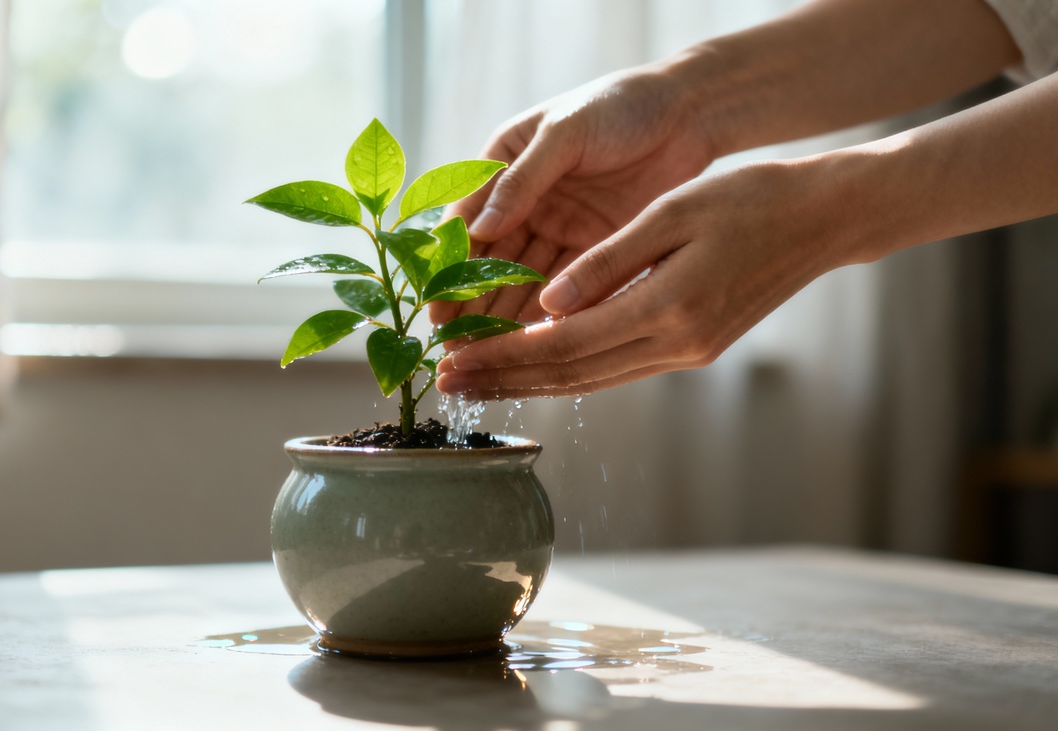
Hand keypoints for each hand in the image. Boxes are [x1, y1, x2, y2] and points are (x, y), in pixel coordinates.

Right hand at [430, 66, 715, 325]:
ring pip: (521, 279)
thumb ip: (522, 181)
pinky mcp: (592, 246)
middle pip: (489, 259)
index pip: (466, 220)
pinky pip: (562, 285)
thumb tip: (476, 229)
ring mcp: (557, 226)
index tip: (436, 305)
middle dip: (470, 303)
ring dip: (502, 316)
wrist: (686, 112)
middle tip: (454, 346)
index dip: (449, 264)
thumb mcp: (564, 133)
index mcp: (503, 163)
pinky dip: (545, 312)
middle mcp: (524, 200)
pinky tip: (529, 342)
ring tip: (485, 354)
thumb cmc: (618, 105)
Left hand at [435, 158, 856, 398]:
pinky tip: (538, 366)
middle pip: (571, 375)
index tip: (453, 363)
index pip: (563, 345)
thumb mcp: (674, 214)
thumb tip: (547, 303)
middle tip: (447, 385)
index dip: (503, 358)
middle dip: (504, 381)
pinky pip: (617, 368)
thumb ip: (609, 261)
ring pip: (592, 379)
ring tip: (479, 382)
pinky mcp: (692, 349)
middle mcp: (676, 345)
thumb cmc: (751, 201)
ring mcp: (687, 354)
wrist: (824, 220)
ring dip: (532, 383)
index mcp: (667, 309)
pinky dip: (571, 371)